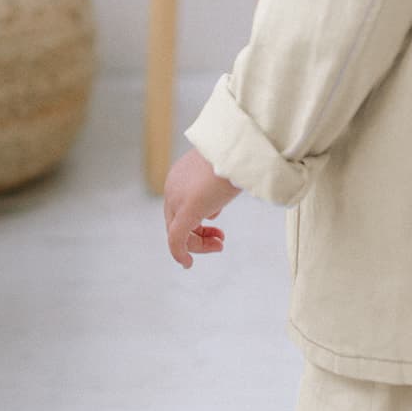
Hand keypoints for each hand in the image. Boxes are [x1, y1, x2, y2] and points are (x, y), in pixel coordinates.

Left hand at [163, 146, 240, 267]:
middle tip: (220, 243)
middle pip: (177, 222)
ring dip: (198, 243)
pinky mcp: (186, 210)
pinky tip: (186, 263)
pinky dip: (180, 253)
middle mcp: (173, 188)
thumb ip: (213, 193)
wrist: (238, 147)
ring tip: (219, 245)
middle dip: (198, 236)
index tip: (217, 230)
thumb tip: (211, 212)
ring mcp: (177, 199)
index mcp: (179, 177)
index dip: (197, 224)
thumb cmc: (235, 158)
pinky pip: (176, 239)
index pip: (180, 208)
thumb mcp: (221, 175)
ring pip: (178, 232)